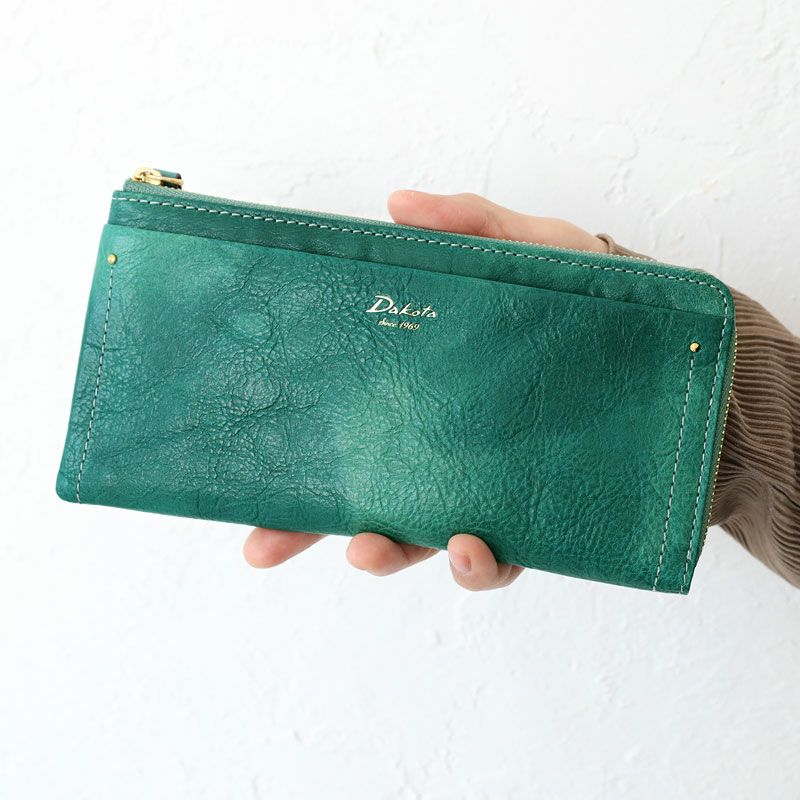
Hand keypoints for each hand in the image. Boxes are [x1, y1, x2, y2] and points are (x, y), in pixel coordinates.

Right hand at [244, 190, 607, 589]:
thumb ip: (472, 225)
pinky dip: (476, 565)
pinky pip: (497, 561)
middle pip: (358, 499)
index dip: (292, 458)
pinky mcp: (534, 522)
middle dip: (304, 529)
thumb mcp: (534, 252)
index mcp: (422, 396)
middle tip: (262, 543)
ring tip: (369, 546)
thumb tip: (396, 204)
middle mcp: (441, 452)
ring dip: (385, 552)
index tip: (246, 476)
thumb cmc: (595, 307)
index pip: (344, 430)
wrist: (678, 361)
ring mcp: (484, 491)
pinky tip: (471, 544)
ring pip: (416, 541)